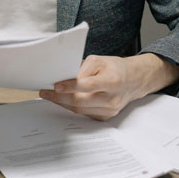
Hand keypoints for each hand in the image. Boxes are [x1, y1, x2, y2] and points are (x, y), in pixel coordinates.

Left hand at [39, 53, 178, 120]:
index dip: (70, 86)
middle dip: (59, 98)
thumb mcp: (99, 60)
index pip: (88, 85)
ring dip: (62, 104)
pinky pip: (84, 114)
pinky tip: (63, 101)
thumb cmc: (114, 68)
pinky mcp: (106, 117)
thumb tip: (63, 78)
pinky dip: (72, 107)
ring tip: (49, 96)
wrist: (133, 80)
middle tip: (45, 92)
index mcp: (112, 80)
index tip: (55, 86)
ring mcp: (110, 110)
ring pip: (80, 110)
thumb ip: (82, 68)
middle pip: (81, 102)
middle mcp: (112, 98)